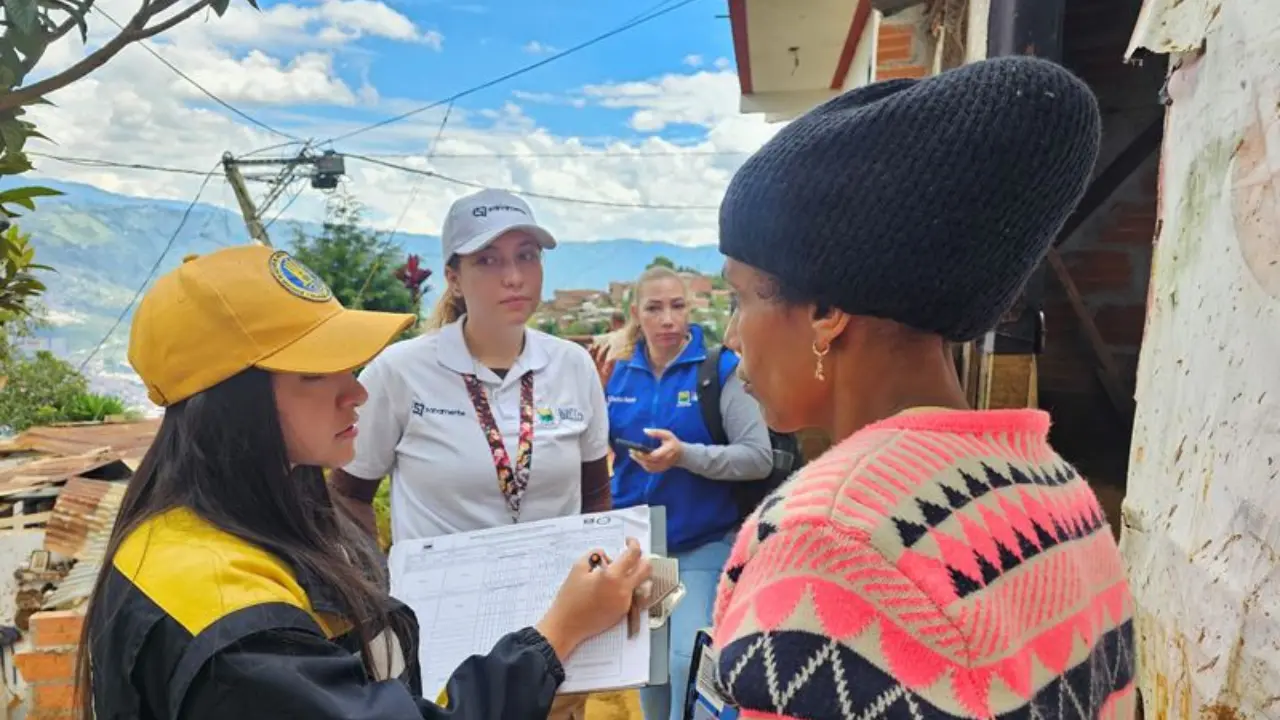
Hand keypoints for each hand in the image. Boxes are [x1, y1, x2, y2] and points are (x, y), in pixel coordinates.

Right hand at [535, 537, 652, 660]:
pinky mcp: (622, 613)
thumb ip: (593, 555)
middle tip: (631, 556)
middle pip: (646, 569)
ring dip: (635, 574)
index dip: (634, 544)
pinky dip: (626, 587)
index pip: (633, 555)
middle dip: (642, 559)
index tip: (628, 541)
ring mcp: (625, 603)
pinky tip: (611, 588)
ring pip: (641, 583)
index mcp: (612, 576)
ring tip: (618, 572)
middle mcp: (623, 590)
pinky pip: (632, 595)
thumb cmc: (569, 598)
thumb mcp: (577, 569)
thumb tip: (604, 554)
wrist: (567, 625)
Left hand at [631, 428, 681, 472]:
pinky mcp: (660, 470)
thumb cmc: (673, 442)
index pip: (654, 455)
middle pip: (649, 462)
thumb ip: (657, 432)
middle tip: (631, 450)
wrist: (681, 455)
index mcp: (668, 451)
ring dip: (639, 461)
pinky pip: (649, 469)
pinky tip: (638, 458)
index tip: (635, 449)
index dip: (644, 454)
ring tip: (632, 454)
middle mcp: (666, 461)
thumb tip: (645, 430)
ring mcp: (663, 467)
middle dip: (638, 457)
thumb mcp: (667, 434)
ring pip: (648, 466)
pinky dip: (642, 464)